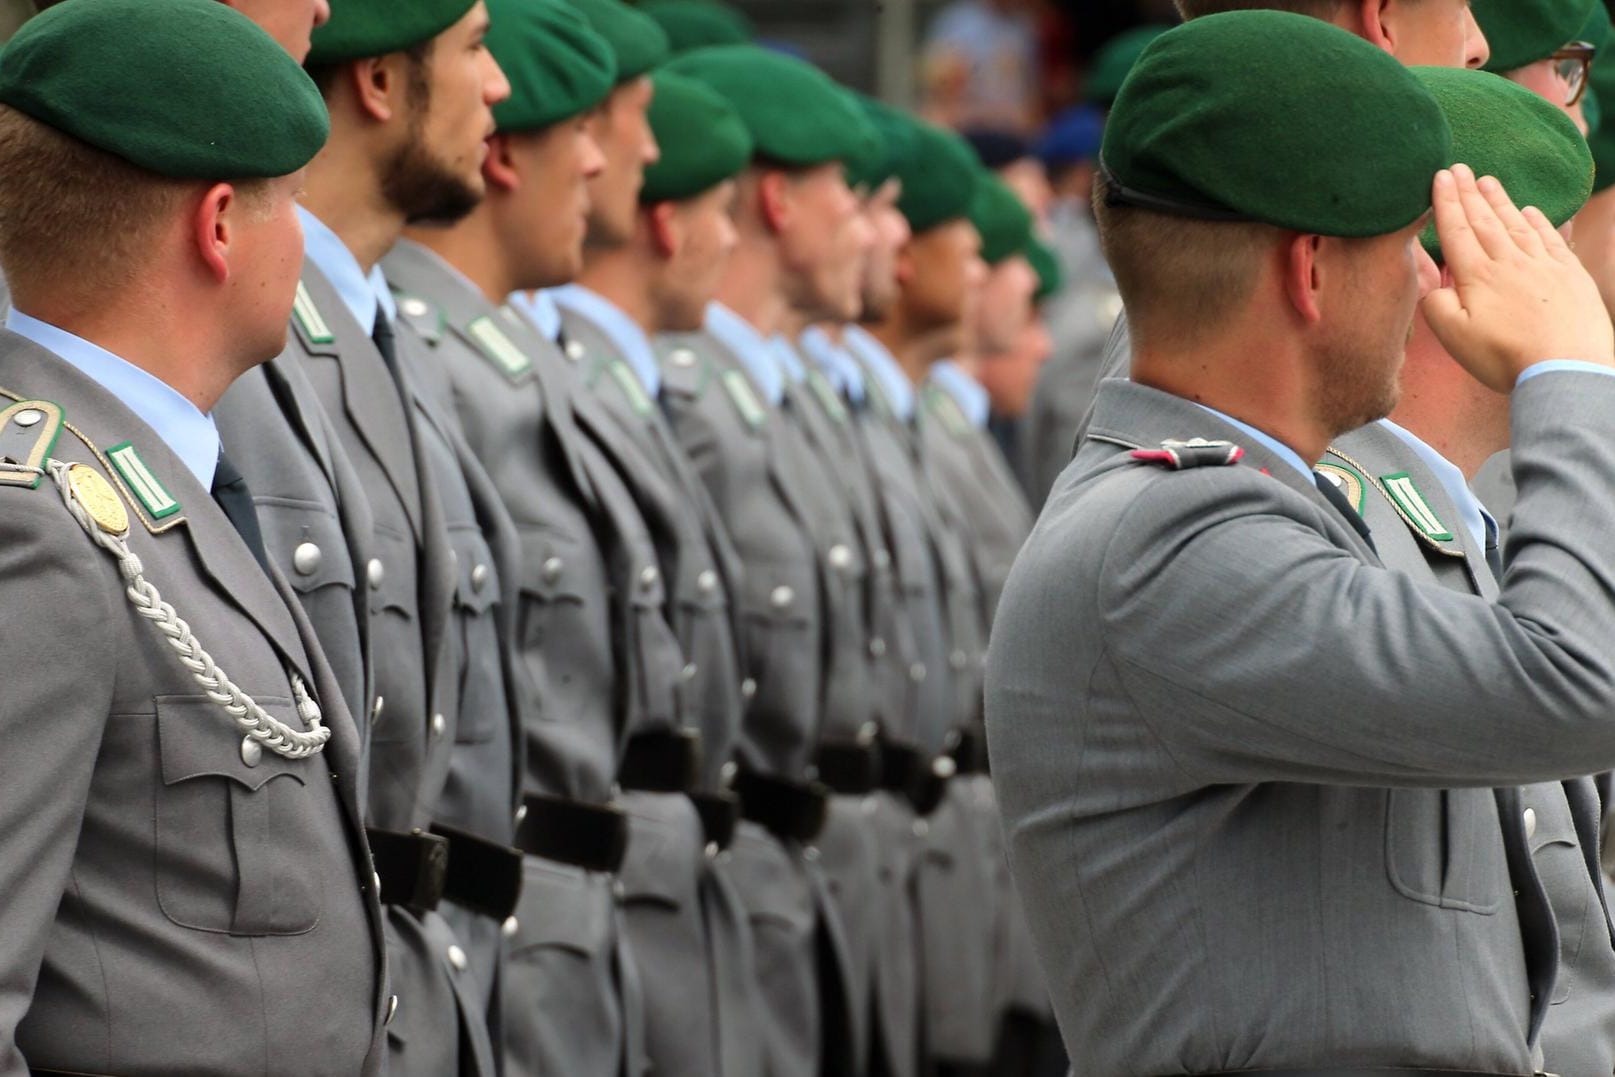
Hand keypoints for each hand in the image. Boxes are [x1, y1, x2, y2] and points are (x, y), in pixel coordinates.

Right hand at [1422, 165, 1614, 391]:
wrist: (1566, 366)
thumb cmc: (1505, 356)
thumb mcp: (1454, 337)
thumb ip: (1437, 304)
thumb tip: (1437, 284)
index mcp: (1477, 276)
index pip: (1457, 231)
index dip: (1446, 202)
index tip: (1440, 176)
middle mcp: (1509, 262)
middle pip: (1484, 221)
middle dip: (1469, 193)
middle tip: (1459, 167)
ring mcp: (1542, 265)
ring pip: (1516, 224)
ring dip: (1499, 201)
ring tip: (1488, 180)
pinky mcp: (1569, 275)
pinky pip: (1549, 239)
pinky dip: (1537, 221)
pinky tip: (1529, 211)